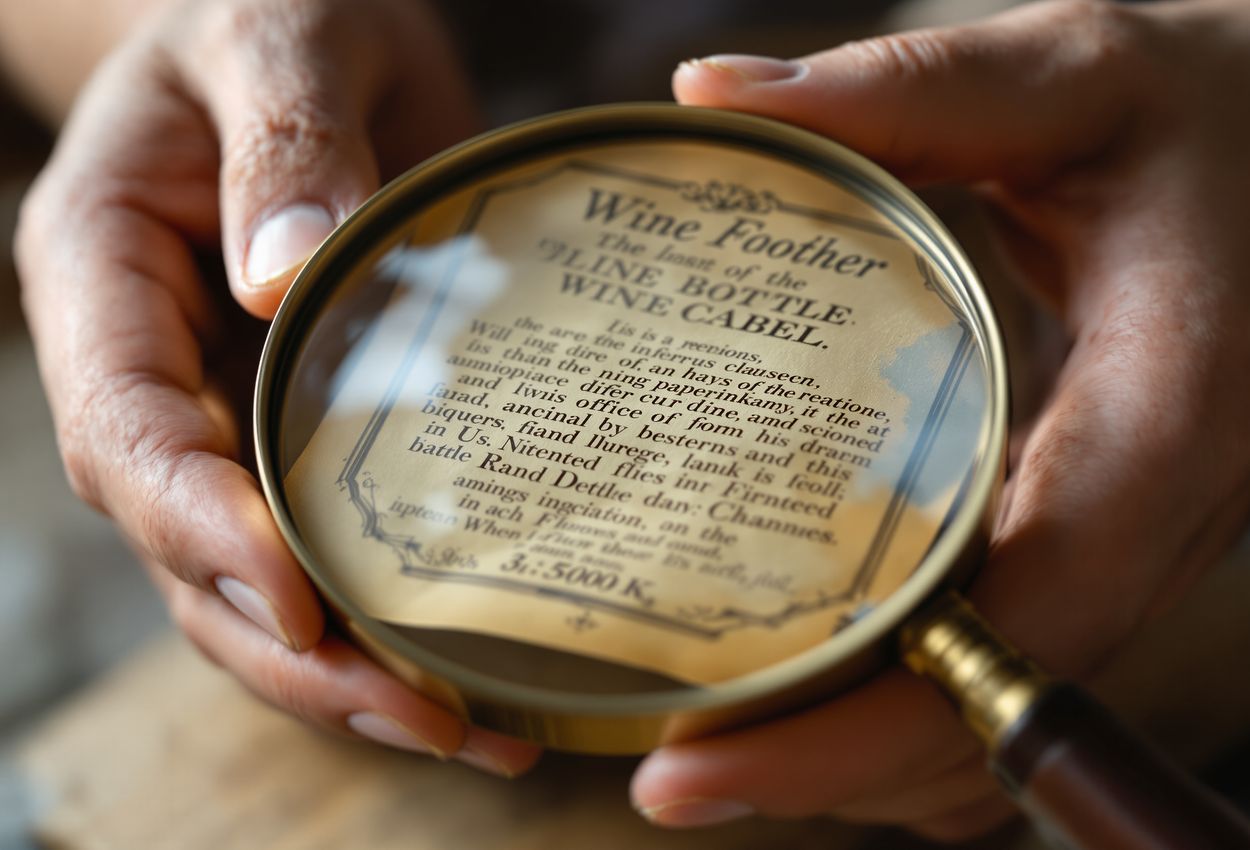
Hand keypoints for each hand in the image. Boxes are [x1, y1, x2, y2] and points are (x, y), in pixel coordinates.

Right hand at [17, 0, 538, 775]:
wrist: (309, 32)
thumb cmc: (274, 8)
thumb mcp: (275, 32)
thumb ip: (282, 136)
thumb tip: (280, 268)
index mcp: (105, 275)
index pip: (127, 433)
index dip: (203, 532)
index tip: (302, 606)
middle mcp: (157, 368)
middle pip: (191, 549)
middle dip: (298, 650)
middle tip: (427, 720)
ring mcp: (231, 411)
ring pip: (259, 578)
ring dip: (351, 671)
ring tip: (475, 732)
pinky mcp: (309, 428)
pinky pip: (329, 543)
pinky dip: (390, 619)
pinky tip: (479, 668)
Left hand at [634, 0, 1249, 838]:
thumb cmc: (1226, 113)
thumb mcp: (1084, 76)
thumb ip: (914, 87)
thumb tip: (716, 95)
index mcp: (1165, 423)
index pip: (1013, 629)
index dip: (863, 725)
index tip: (705, 767)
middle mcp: (1157, 518)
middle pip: (992, 708)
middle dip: (830, 767)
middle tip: (667, 775)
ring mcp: (1132, 541)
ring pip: (1002, 706)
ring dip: (863, 749)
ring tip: (710, 744)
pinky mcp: (1099, 534)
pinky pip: (1010, 658)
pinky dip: (911, 698)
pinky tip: (808, 682)